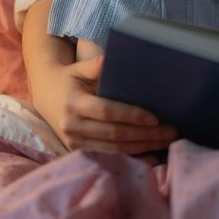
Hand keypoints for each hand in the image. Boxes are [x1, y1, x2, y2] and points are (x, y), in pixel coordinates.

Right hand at [34, 56, 176, 153]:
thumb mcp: (80, 68)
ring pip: (114, 150)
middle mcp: (72, 126)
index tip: (155, 118)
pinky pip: (109, 158)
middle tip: (171, 131)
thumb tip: (116, 60)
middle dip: (146, 134)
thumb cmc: (71, 79)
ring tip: (167, 142)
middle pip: (114, 134)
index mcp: (73, 103)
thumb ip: (98, 64)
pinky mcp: (79, 153)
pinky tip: (152, 156)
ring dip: (143, 148)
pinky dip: (132, 158)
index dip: (131, 115)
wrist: (46, 95)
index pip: (106, 111)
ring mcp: (74, 143)